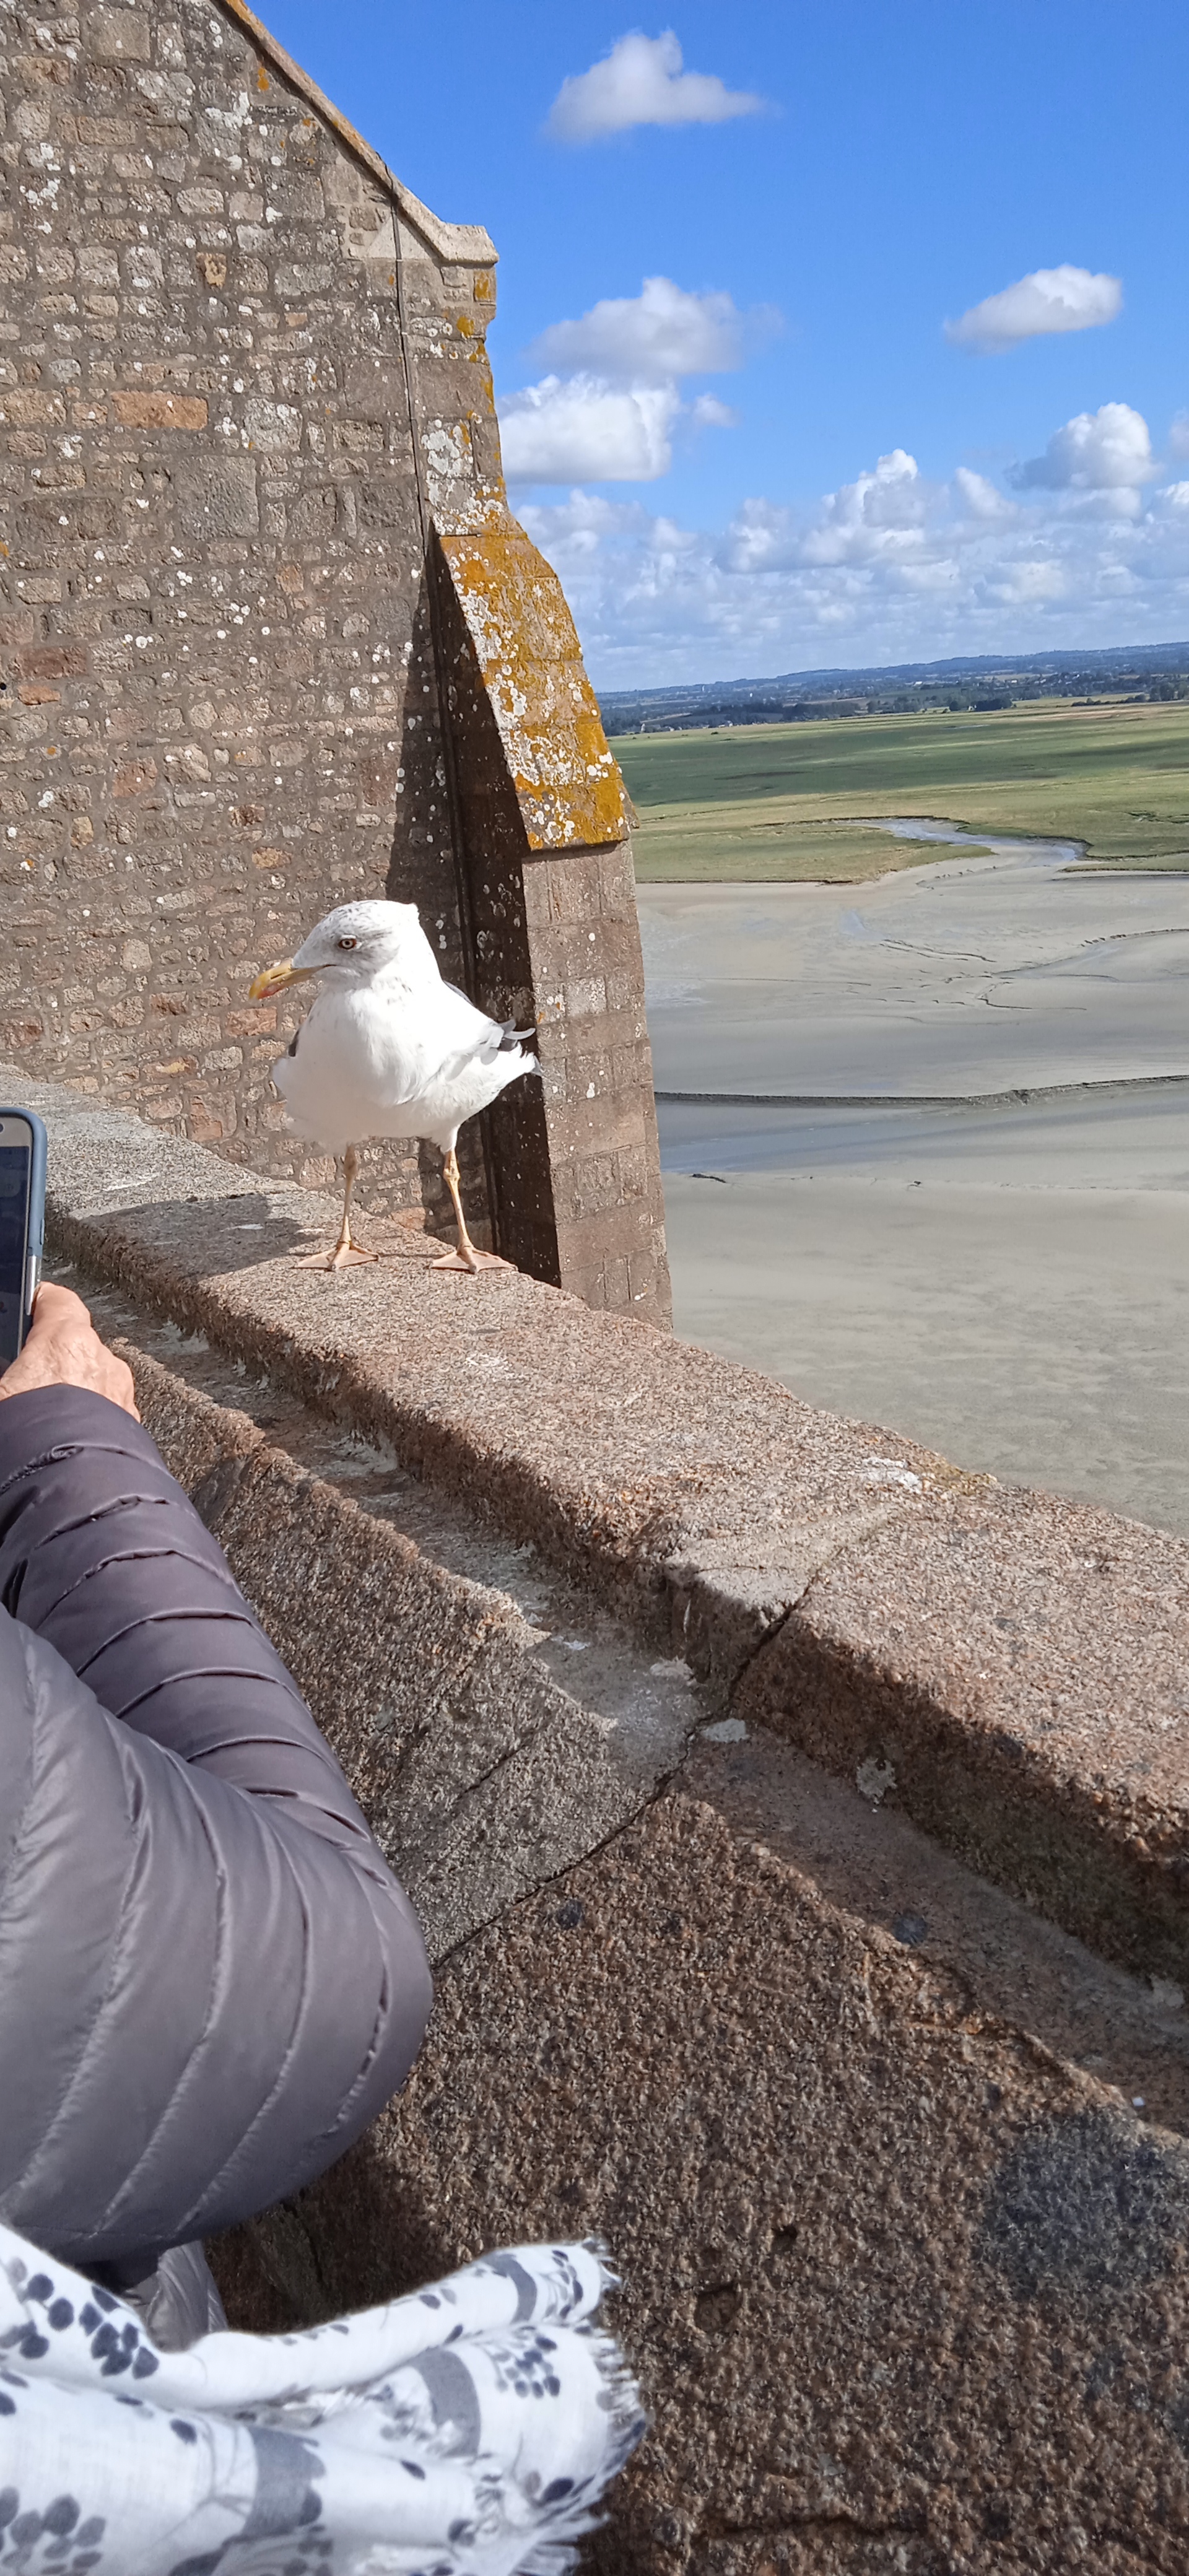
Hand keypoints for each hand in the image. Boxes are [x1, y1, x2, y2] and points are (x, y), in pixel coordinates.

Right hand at [0, 1282, 138, 1417]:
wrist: (67, 1475)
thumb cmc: (30, 1430)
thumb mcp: (1, 1388)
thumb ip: (11, 1367)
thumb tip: (12, 1371)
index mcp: (64, 1339)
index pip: (59, 1301)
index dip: (45, 1301)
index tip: (38, 1302)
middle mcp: (99, 1359)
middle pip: (77, 1342)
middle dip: (58, 1355)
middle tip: (34, 1375)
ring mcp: (119, 1391)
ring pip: (96, 1375)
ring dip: (78, 1385)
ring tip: (51, 1409)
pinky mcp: (129, 1420)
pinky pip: (109, 1405)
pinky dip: (94, 1411)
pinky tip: (73, 1426)